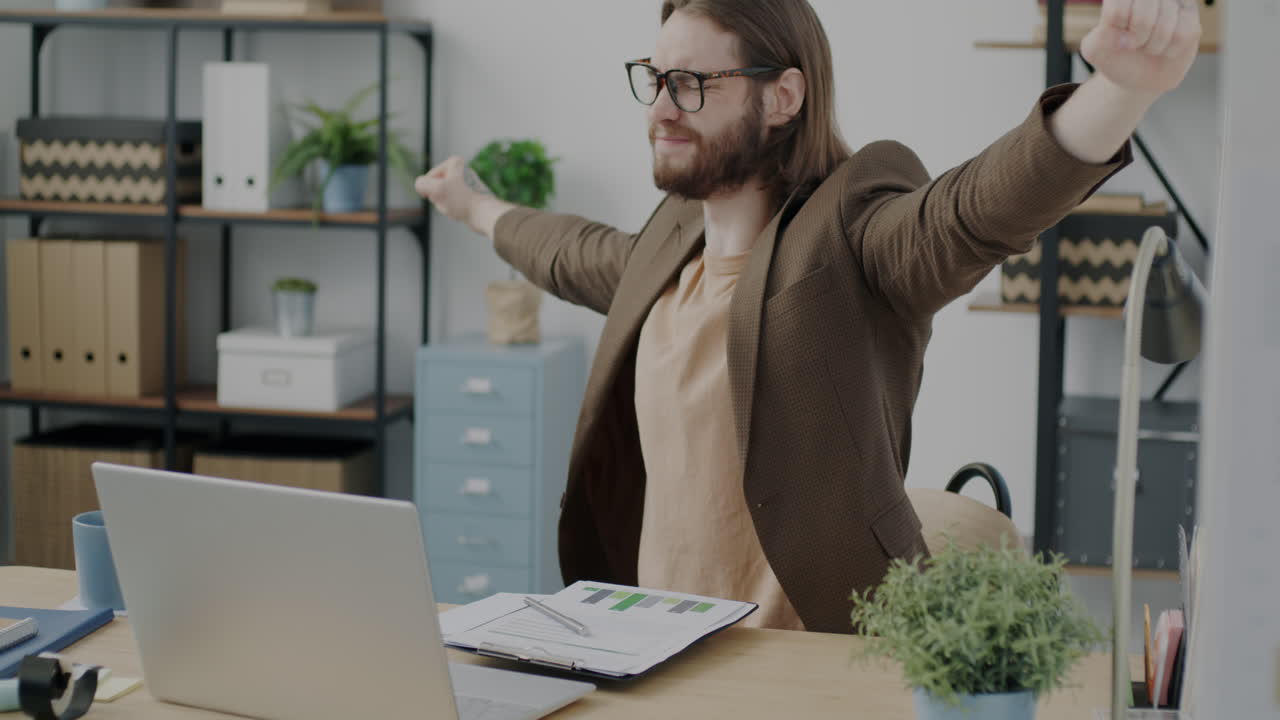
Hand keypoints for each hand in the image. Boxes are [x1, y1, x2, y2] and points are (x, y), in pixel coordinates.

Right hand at [415, 156, 478, 227]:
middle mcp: (461, 171)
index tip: (445, 193)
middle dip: (439, 198)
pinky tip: (461, 213)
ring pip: (443, 197)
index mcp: (454, 162)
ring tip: (457, 208)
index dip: (432, 189)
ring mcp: (465, 184)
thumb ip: (421, 184)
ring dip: (445, 206)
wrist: (485, 214)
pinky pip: (452, 204)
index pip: (428, 178)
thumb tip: (422, 188)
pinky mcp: (468, 196)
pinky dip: (453, 210)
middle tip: (451, 202)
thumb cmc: (463, 200)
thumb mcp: (436, 189)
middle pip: (436, 188)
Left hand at [1080, 0, 1201, 97]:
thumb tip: (1123, 35)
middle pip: (1144, 9)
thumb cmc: (1115, 57)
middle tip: (1134, 44)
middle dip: (1137, 36)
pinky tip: (1165, 49)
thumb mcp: (1095, 50)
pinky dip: (1170, 49)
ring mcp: (1172, 2)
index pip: (1119, 6)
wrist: (1137, 77)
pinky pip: (1184, 33)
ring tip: (1148, 46)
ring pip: (1166, 22)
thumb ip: (1099, 38)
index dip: (1118, 26)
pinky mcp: (1191, 16)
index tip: (1116, 35)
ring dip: (1154, 45)